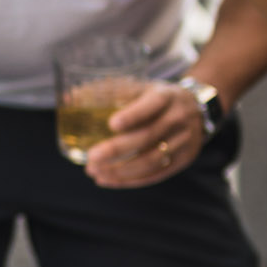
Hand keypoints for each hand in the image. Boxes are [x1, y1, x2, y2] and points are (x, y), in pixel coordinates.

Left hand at [84, 82, 205, 188]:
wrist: (198, 109)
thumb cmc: (157, 98)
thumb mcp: (141, 87)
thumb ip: (109, 91)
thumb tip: (69, 98)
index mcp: (165, 97)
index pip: (151, 105)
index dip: (133, 115)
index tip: (112, 124)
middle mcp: (177, 119)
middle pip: (147, 137)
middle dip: (117, 150)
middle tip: (91, 157)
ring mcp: (183, 141)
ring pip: (151, 160)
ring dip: (121, 170)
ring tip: (95, 172)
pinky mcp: (183, 159)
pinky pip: (156, 174)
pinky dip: (131, 180)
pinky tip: (109, 180)